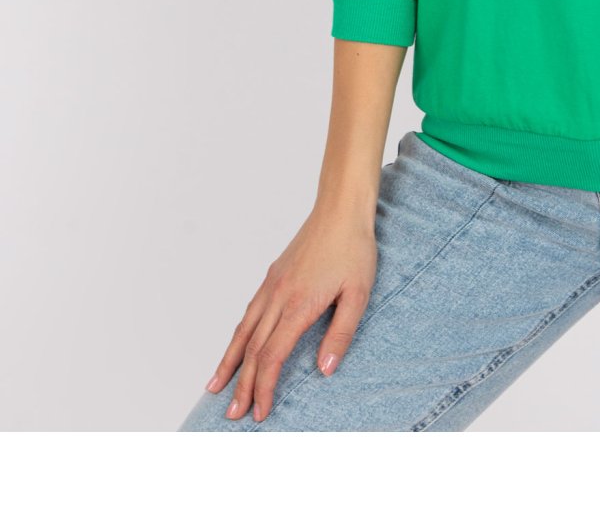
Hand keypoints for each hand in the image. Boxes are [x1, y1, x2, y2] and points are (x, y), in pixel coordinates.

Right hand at [203, 206, 377, 422]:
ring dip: (230, 362)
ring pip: (244, 330)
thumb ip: (341, 333)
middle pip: (253, 349)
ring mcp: (272, 285)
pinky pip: (249, 312)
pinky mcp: (273, 276)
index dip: (265, 386)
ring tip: (215, 387)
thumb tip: (325, 370)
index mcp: (299, 304)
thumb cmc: (354, 250)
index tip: (260, 411)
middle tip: (232, 415)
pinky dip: (238, 335)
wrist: (340, 210)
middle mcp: (278, 296)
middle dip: (242, 385)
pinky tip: (235, 346)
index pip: (273, 355)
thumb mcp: (358, 294)